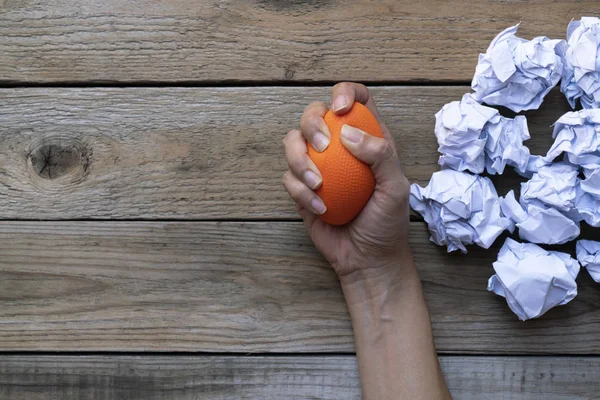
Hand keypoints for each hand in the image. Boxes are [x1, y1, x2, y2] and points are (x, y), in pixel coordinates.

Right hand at [282, 82, 412, 279]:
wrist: (368, 259)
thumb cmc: (387, 222)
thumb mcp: (395, 188)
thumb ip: (379, 155)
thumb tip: (346, 132)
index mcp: (366, 138)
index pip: (355, 99)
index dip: (344, 92)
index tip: (340, 109)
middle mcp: (338, 147)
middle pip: (313, 113)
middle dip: (311, 122)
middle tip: (322, 145)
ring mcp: (317, 167)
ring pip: (291, 141)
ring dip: (298, 158)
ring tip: (317, 184)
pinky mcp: (300, 189)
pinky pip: (288, 178)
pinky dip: (300, 192)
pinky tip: (320, 209)